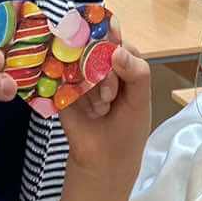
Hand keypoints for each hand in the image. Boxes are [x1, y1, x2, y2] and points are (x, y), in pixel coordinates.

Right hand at [55, 36, 150, 183]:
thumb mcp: (140, 100)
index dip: (115, 49)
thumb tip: (117, 51)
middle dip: (105, 74)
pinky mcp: (61, 89)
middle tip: (109, 97)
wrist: (104, 158)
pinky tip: (86, 108)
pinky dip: (74, 91)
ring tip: (100, 110)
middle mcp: (98, 65)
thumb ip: (137, 72)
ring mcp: (78, 76)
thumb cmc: (128, 127)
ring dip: (91, 89)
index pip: (117, 42)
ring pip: (78, 64)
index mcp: (122, 63)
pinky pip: (61, 77)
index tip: (115, 62)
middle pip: (94, 50)